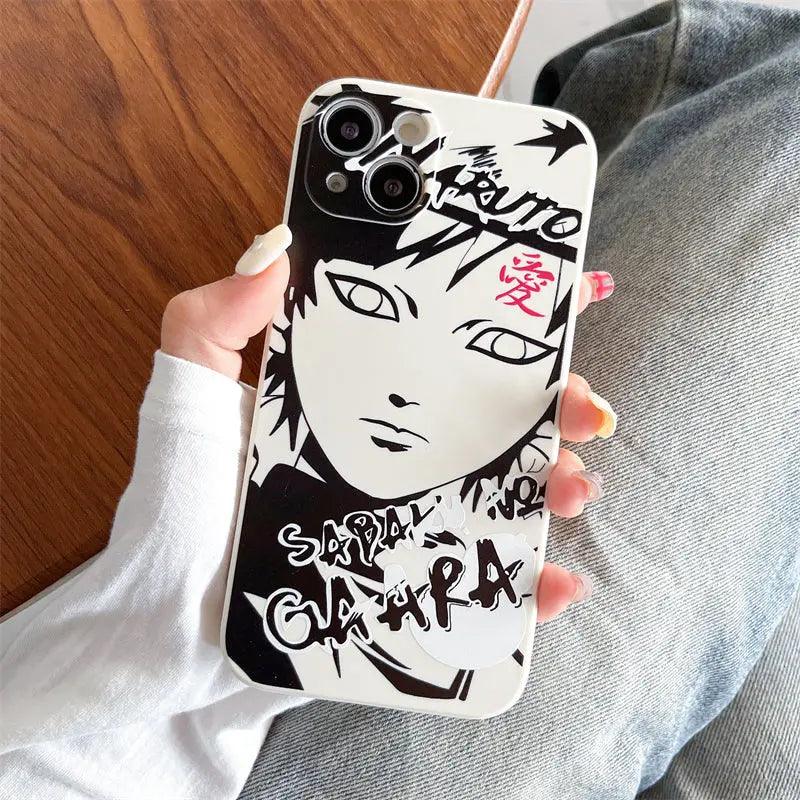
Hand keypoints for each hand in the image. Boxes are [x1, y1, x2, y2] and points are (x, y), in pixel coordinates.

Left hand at [161, 224, 615, 623]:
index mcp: (361, 395)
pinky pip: (487, 582)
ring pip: (509, 494)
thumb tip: (277, 249)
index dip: (513, 317)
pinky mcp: (414, 582)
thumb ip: (216, 320)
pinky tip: (558, 583)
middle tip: (585, 411)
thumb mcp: (192, 394)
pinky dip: (533, 586)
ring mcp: (410, 515)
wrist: (172, 614)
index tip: (572, 292)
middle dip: (559, 407)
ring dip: (560, 486)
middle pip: (498, 418)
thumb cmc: (182, 500)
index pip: (447, 344)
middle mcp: (397, 450)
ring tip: (574, 488)